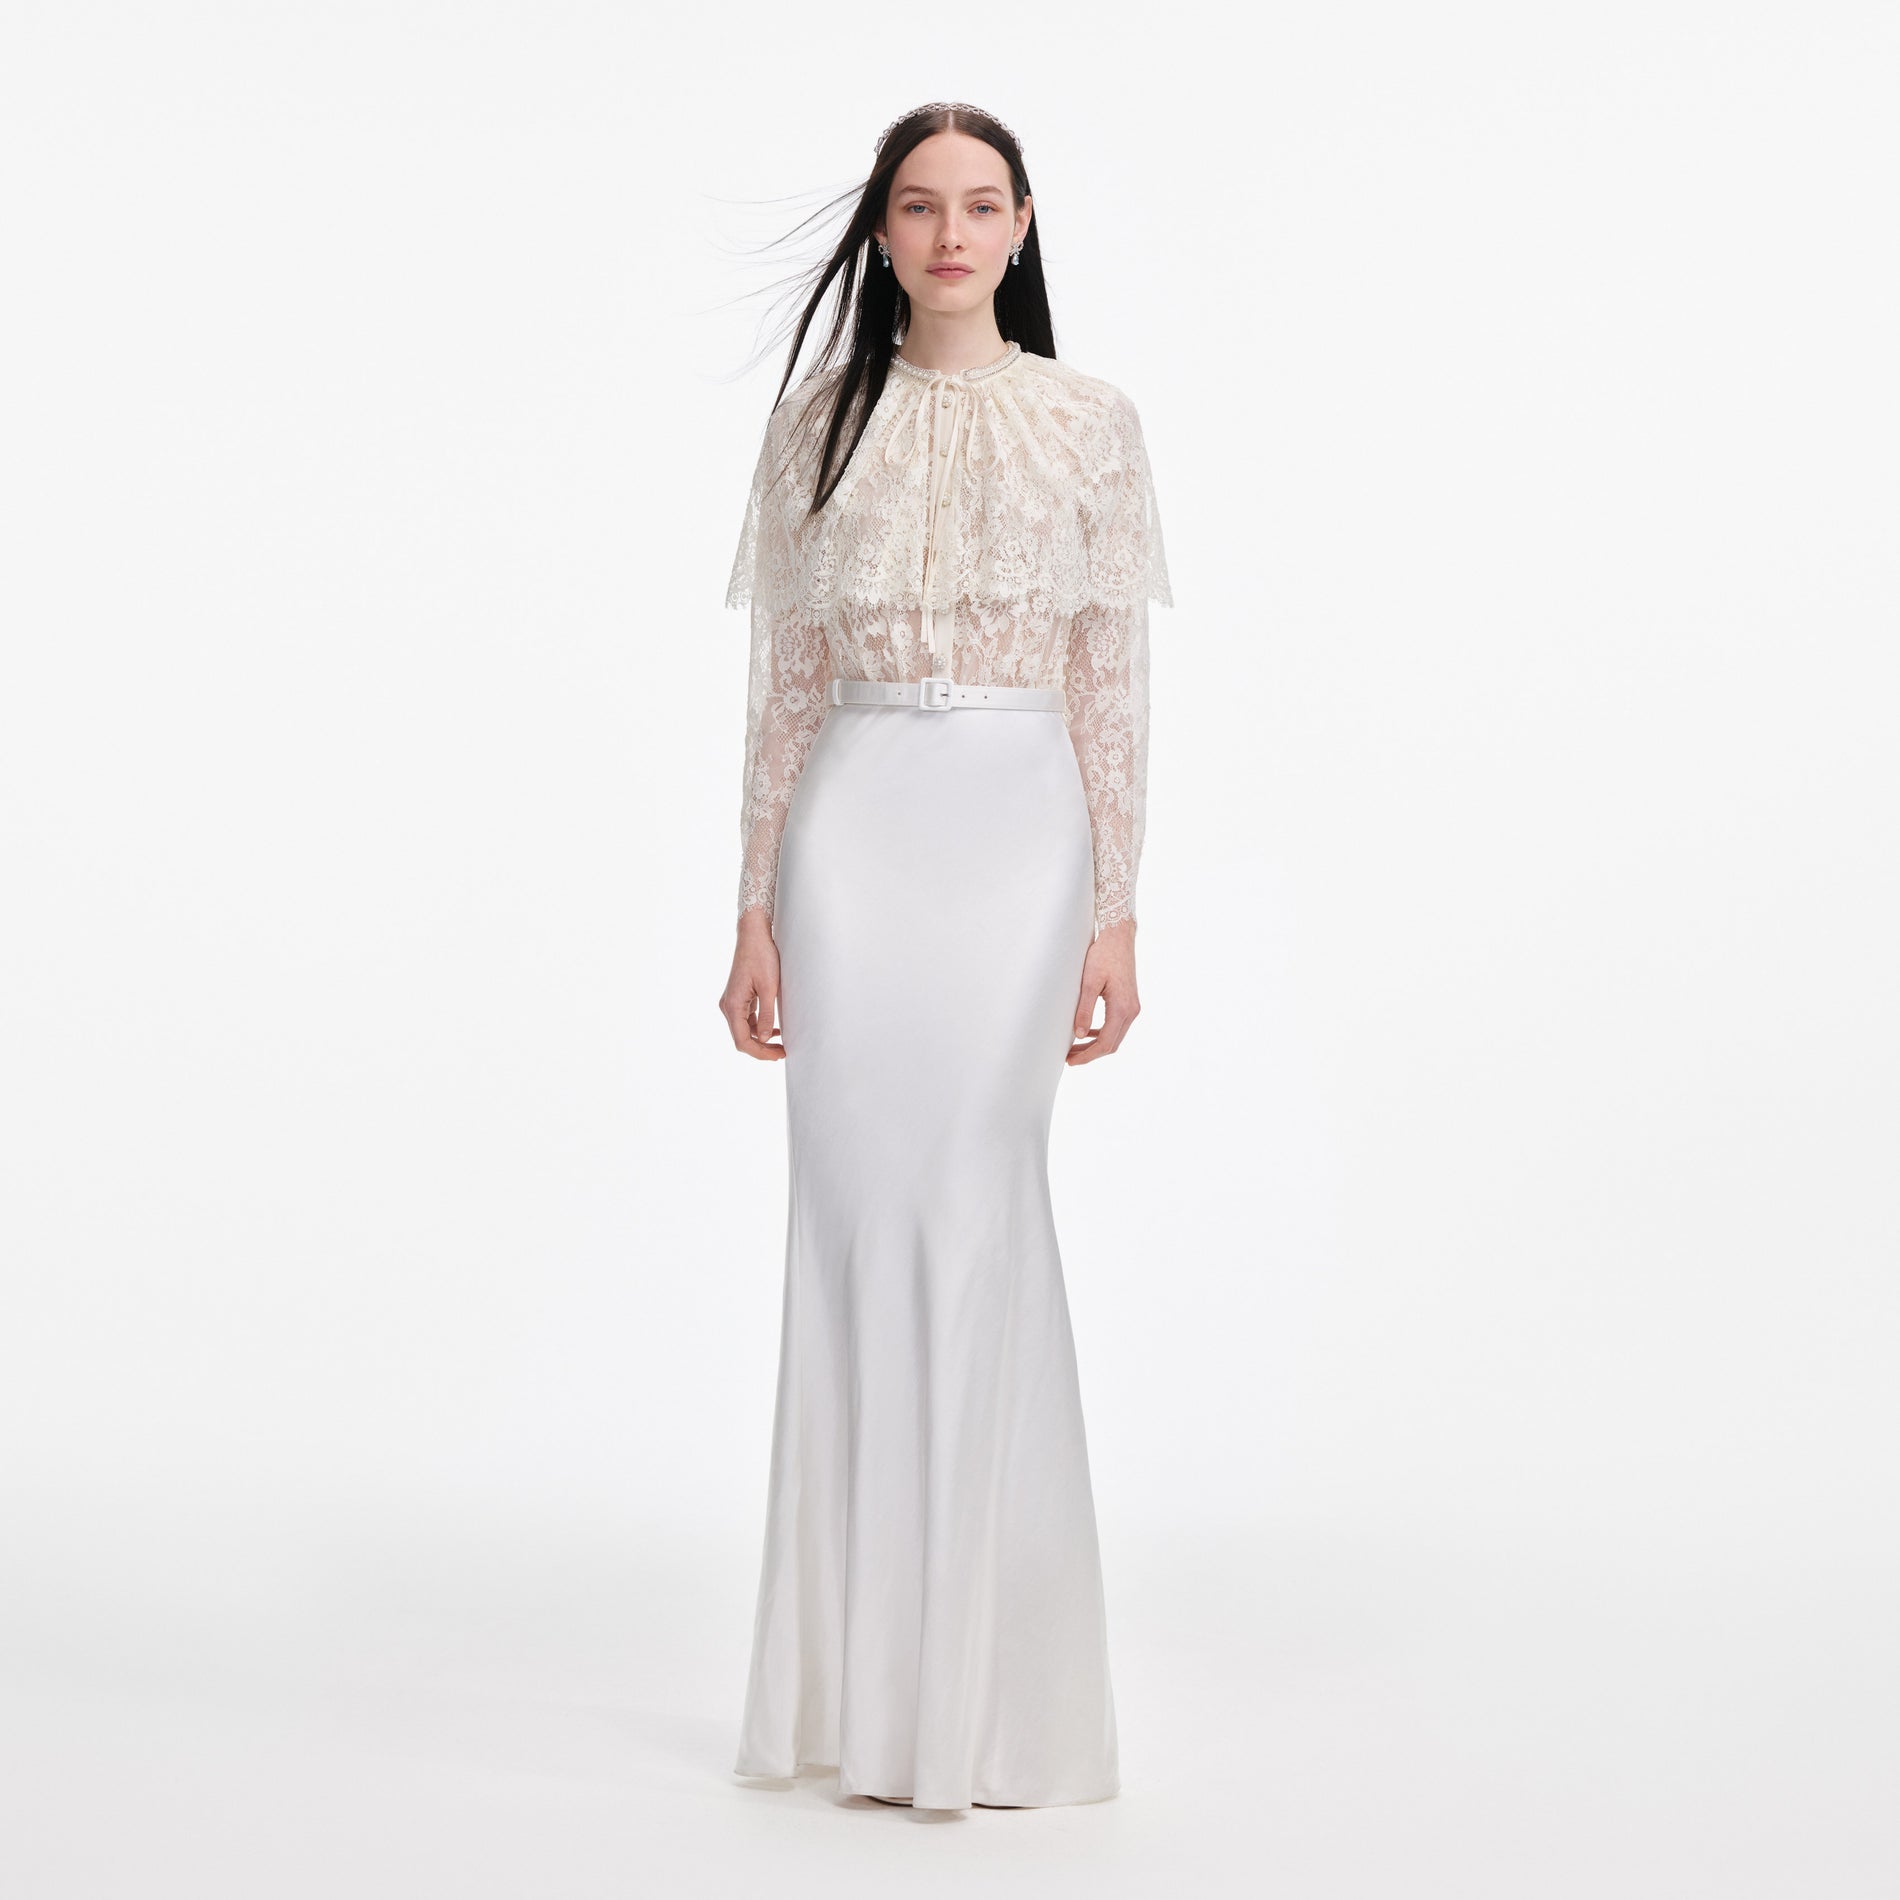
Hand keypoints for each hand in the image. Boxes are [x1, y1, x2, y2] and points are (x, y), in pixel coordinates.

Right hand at [720, 908, 784, 1060]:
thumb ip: (766, 1015)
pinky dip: (758, 1028)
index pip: (742, 1041)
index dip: (760, 1052)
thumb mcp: (769, 988)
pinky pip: (745, 1020)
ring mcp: (731, 1002)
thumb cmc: (762, 957)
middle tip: (782, 1052)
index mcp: (732, 1005)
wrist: (753, 936)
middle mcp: (727, 1006)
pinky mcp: (737, 998)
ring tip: (780, 1044)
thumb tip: (763, 1039)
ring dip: (760, 1039)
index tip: (779, 1055)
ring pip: (743, 1030)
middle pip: (741, 1038)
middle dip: (761, 1048)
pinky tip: (773, 1030)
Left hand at [1068, 917, 1138, 1063]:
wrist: (1119, 937)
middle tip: (1069, 1058)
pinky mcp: (1129, 1002)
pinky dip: (1102, 1033)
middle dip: (1090, 1054)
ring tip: (1075, 1049)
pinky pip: (1117, 1026)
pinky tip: (1087, 1033)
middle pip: (1112, 1044)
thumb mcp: (1089, 982)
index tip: (1071, 1061)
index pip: (1105, 1043)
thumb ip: (1084, 1009)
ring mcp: (1133, 1007)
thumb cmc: (1103, 955)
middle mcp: (1132, 1010)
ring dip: (1096, 1045)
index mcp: (1122, 1008)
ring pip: (1115, 1036)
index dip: (1088, 1056)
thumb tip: (1079, 1035)